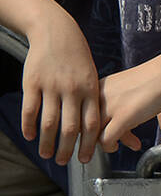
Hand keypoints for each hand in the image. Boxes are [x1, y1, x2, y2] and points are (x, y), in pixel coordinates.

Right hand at [20, 16, 101, 164]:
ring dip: (47, 142)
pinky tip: (30, 136)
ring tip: (46, 154)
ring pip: (49, 123)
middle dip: (68, 149)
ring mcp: (52, 87)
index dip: (89, 144)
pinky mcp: (33, 83)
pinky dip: (29, 126)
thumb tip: (96, 124)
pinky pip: (30, 110)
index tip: (85, 158)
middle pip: (70, 127)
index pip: (92, 123)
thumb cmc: (77, 57)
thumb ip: (91, 98)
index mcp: (90, 90)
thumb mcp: (91, 75)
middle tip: (64, 162)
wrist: (57, 32)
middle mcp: (72, 90)